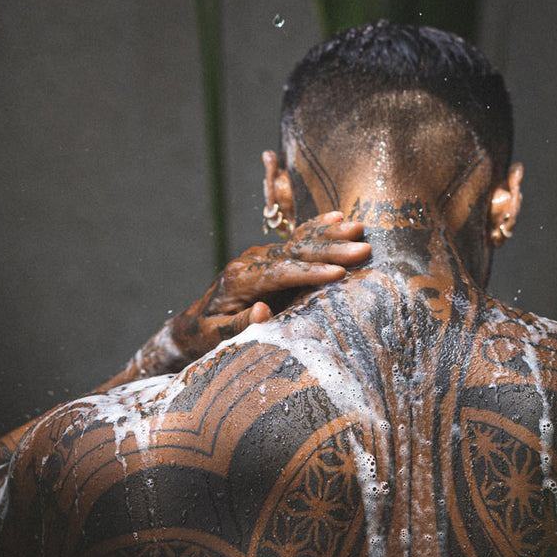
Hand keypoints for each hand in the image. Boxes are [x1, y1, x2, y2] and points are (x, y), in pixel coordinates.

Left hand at [126, 212, 368, 378]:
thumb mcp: (218, 339)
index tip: (338, 274)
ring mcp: (260, 256)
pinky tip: (338, 218)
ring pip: (298, 241)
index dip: (310, 272)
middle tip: (362, 248)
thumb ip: (239, 325)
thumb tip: (261, 310)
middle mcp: (251, 261)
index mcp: (240, 280)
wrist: (195, 325)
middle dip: (330, 249)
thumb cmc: (208, 336)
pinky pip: (296, 240)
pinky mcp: (269, 257)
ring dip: (330, 235)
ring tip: (359, 227)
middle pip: (295, 251)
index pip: (280, 272)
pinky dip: (317, 228)